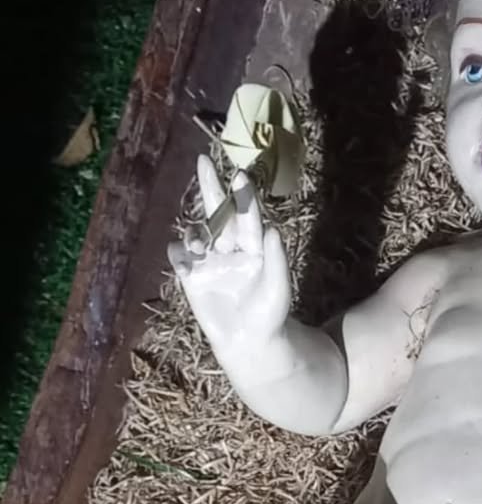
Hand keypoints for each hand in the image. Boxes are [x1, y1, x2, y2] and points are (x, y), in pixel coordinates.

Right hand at [168, 155, 289, 347]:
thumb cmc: (270, 314)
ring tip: (201, 245)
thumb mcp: (279, 288)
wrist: (250, 341)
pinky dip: (180, 255)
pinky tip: (188, 264)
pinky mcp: (192, 276)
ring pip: (197, 232)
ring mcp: (210, 260)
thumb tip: (272, 228)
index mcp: (254, 246)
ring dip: (196, 232)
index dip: (243, 197)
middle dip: (210, 188)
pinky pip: (180, 257)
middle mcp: (230, 248)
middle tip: (204, 162)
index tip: (239, 176)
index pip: (248, 217)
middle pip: (218, 213)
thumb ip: (276, 259)